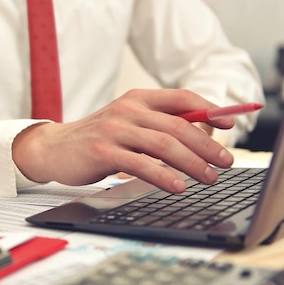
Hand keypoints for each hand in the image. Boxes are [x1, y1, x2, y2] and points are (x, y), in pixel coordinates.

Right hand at [12, 89, 234, 193]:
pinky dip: (164, 176)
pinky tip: (178, 186)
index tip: (230, 123)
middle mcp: (127, 109)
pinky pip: (141, 164)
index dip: (210, 110)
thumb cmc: (95, 138)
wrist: (54, 148)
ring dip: (192, 163)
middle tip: (224, 163)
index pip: (182, 98)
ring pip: (164, 144)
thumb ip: (157, 125)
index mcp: (137, 98)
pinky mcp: (103, 152)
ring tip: (208, 178)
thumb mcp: (126, 123)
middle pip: (178, 125)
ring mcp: (114, 130)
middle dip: (207, 146)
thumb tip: (200, 137)